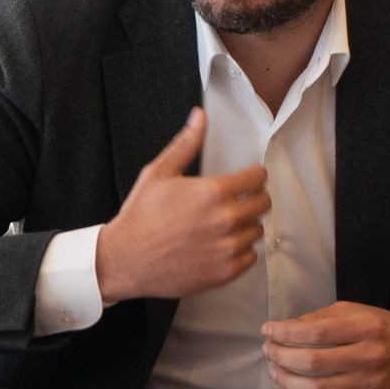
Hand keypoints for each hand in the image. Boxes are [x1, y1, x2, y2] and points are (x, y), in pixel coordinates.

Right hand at [95, 107, 269, 303]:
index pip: (257, 178)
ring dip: (246, 226)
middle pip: (263, 204)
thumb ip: (186, 144)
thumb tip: (199, 116)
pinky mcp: (224, 272)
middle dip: (254, 199)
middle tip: (239, 201)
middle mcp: (225, 219)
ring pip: (257, 231)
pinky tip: (223, 245)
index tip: (248, 180)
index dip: (253, 176)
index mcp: (213, 192)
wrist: (125, 260)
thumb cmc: (140, 217)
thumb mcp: (159, 173)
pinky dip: (241, 251)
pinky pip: (251, 257)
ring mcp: (227, 248)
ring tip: (226, 225)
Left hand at [260, 301, 389, 388]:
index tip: (268, 330)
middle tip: (268, 350)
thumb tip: (288, 328)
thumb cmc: (384, 331)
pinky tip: (289, 388)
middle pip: (313, 361)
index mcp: (368, 327)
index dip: (286, 332)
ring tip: (274, 370)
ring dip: (286, 380)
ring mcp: (370, 385)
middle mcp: (371, 357)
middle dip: (281, 356)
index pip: (318, 331)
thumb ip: (324, 317)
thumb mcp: (359, 312)